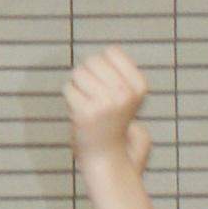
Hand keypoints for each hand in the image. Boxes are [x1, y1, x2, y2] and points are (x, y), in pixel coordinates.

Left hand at [65, 47, 152, 173]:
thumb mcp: (127, 94)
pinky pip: (68, 89)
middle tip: (94, 96)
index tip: (107, 84)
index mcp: (139, 86)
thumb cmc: (113, 122)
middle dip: (87, 75)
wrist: (107, 157)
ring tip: (88, 104)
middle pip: (93, 60)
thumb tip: (104, 53)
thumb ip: (117, 71)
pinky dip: (70, 99)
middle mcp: (126, 93)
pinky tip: (80, 114)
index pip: (112, 51)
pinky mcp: (86, 113)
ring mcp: (106, 103)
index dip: (103, 65)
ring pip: (78, 73)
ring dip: (77, 87)